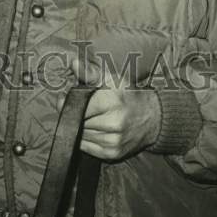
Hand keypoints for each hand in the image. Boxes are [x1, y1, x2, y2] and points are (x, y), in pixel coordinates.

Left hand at [66, 47, 161, 161]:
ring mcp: (113, 141)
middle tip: (82, 107)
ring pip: (80, 134)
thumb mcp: (112, 78)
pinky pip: (86, 147)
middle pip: (78, 120)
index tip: (64, 99)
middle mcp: (113, 123)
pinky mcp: (112, 153)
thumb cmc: (128, 95)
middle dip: (75, 114)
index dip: (69, 102)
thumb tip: (73, 62)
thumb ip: (90, 71)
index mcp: (111, 101)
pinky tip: (94, 129)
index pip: (79, 106)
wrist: (152, 118)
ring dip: (80, 126)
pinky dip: (85, 138)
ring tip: (90, 117)